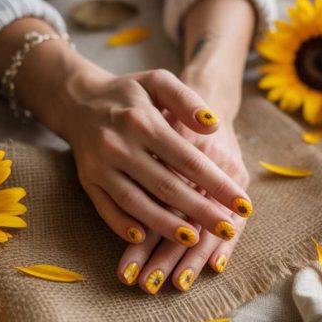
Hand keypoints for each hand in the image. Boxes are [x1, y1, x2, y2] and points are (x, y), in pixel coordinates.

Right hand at [62, 67, 252, 247]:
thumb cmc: (128, 92)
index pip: (189, 159)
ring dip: (165, 225)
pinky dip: (122, 225)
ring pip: (135, 202)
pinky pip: (104, 208)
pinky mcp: (87, 180)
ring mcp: (100, 166)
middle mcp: (119, 145)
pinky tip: (144, 238)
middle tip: (227, 229)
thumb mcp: (158, 81)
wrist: (79, 100)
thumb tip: (214, 125)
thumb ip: (187, 100)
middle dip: (200, 211)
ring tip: (194, 240)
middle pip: (166, 186)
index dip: (217, 184)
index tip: (243, 204)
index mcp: (142, 121)